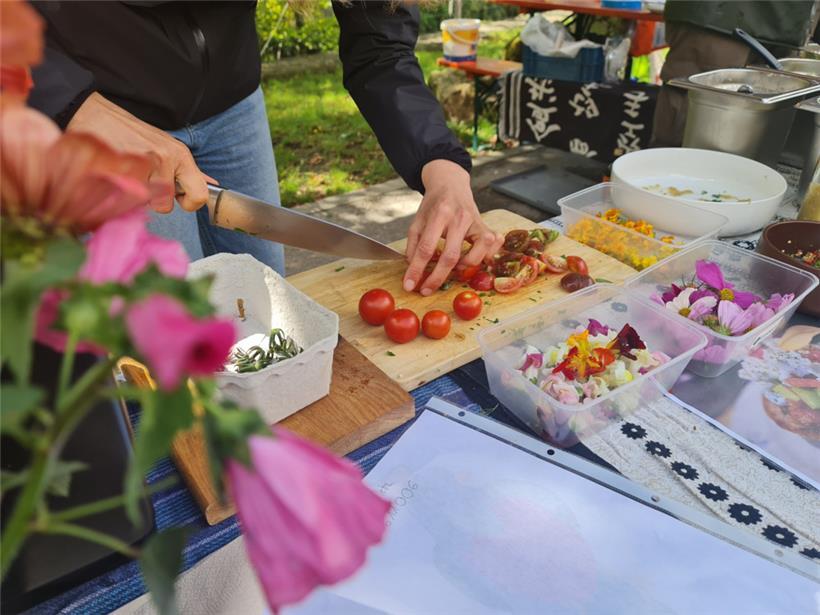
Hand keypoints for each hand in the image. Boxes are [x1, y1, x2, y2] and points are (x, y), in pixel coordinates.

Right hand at [67, 92, 213, 212]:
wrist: (96, 115)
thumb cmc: (134, 135)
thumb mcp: (168, 148)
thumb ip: (189, 170)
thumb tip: (212, 185)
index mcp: (181, 155)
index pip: (200, 195)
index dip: (188, 203)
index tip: (177, 196)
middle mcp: (166, 159)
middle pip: (168, 205)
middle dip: (158, 202)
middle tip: (149, 184)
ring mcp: (144, 163)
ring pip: (146, 202)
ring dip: (137, 194)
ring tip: (131, 173)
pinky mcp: (122, 168)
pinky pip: (128, 197)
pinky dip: (122, 190)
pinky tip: (119, 173)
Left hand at [403, 160, 503, 295]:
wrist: (451, 184)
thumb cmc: (433, 205)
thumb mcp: (417, 221)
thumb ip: (413, 245)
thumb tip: (413, 269)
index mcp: (439, 214)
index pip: (426, 248)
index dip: (417, 270)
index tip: (409, 285)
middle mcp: (460, 218)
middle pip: (450, 256)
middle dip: (437, 278)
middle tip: (427, 290)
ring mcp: (476, 222)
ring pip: (476, 255)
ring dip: (462, 268)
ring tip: (453, 267)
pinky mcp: (486, 227)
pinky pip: (491, 248)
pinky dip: (484, 258)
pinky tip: (473, 258)